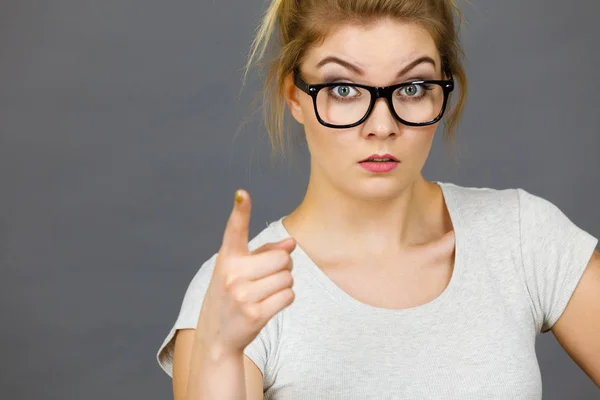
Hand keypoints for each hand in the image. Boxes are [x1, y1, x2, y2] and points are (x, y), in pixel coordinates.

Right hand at [196, 189, 295, 354]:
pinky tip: (269, 304)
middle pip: (282, 257)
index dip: (240, 211)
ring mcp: (242, 294)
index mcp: (227, 258)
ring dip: (284, 284)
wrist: (217, 336)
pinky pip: (288, 296)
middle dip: (283, 266)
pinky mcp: (255, 314)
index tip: (242, 194)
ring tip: (265, 292)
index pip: (234, 230)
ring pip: (288, 277)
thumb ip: (265, 253)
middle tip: (268, 277)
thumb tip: (292, 243)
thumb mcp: (240, 270)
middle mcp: (231, 273)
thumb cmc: (233, 295)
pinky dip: (285, 299)